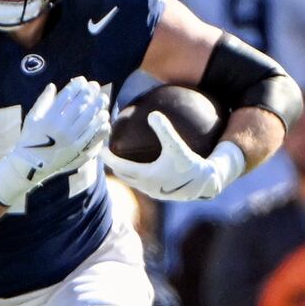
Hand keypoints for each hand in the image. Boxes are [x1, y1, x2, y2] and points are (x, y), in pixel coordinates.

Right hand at [0, 77, 110, 206]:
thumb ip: (43, 101)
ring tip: (102, 99)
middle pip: (81, 105)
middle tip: (95, 86)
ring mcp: (71, 139)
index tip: (81, 80)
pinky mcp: (78, 149)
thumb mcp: (32, 118)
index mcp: (49, 118)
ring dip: (98, 106)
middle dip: (90, 92)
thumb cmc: (30, 138)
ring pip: (90, 118)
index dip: (76, 85)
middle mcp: (61, 128)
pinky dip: (100, 124)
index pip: (67, 96)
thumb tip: (53, 86)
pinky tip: (103, 117)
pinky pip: (93, 134)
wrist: (31, 165)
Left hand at [104, 112, 244, 201]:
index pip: (119, 166)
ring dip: (123, 170)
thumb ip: (165, 130)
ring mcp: (152, 191)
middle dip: (112, 164)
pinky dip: (135, 173)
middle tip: (105, 151)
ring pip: (131, 180)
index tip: (100, 148)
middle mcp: (145, 186)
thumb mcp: (177, 146)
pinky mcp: (159, 192)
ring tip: (118, 157)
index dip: (108, 157)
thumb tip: (153, 113)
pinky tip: (141, 162)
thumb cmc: (191, 164)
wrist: (205, 184)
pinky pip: (142, 181)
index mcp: (145, 176)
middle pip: (122, 174)